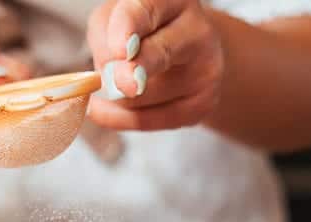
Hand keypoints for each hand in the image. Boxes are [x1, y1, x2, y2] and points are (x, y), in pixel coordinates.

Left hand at [87, 0, 224, 130]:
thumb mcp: (114, 20)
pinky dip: (120, 118)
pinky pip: (147, 121)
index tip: (120, 50)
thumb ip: (104, 39)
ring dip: (115, 95)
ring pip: (141, 97)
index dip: (128, 29)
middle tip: (121, 84)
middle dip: (135, 71)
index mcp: (174, 0)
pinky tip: (112, 107)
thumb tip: (106, 81)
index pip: (147, 11)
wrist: (187, 56)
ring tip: (116, 83)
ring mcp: (206, 70)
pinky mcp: (202, 105)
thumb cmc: (141, 32)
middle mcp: (197, 30)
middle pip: (160, 55)